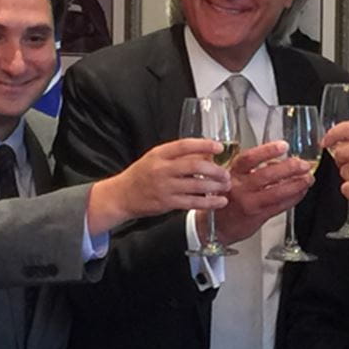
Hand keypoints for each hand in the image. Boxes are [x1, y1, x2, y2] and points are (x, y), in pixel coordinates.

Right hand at [86, 138, 229, 234]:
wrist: (122, 196)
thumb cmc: (141, 175)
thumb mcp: (155, 158)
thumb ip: (178, 156)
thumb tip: (205, 155)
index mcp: (159, 154)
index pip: (184, 145)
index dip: (204, 145)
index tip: (219, 147)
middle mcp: (162, 169)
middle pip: (194, 167)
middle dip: (215, 170)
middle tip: (226, 173)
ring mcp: (164, 187)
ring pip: (196, 186)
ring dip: (215, 186)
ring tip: (226, 186)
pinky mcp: (167, 203)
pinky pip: (193, 203)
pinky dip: (209, 203)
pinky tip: (220, 201)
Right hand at [209, 141, 312, 243]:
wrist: (216, 226)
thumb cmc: (227, 199)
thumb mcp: (231, 178)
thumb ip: (251, 169)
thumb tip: (277, 160)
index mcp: (233, 173)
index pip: (249, 159)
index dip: (267, 151)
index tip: (283, 146)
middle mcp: (240, 188)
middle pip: (266, 175)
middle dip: (288, 168)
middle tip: (303, 164)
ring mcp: (249, 203)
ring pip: (276, 192)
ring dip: (296, 184)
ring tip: (308, 178)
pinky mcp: (258, 216)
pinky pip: (279, 206)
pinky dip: (293, 198)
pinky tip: (301, 192)